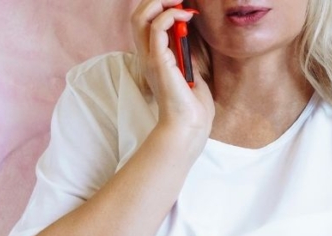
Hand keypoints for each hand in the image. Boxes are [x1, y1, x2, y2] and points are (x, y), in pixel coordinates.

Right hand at [131, 0, 213, 138]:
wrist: (189, 126)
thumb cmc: (192, 108)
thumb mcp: (191, 76)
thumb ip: (185, 59)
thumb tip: (188, 43)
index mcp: (154, 58)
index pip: (145, 24)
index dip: (158, 8)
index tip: (181, 5)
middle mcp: (147, 55)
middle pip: (138, 15)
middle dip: (155, 0)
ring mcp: (151, 58)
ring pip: (140, 17)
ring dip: (159, 2)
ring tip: (179, 0)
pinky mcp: (159, 61)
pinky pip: (157, 28)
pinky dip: (170, 16)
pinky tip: (186, 16)